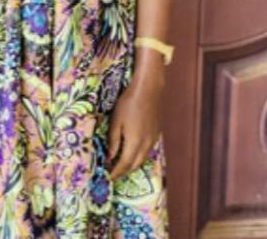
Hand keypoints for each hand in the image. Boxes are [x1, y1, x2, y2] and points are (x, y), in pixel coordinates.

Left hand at [106, 61, 165, 179]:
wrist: (149, 89)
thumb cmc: (129, 103)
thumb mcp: (116, 121)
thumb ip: (113, 141)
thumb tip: (110, 157)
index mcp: (135, 142)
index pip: (125, 164)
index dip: (116, 172)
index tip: (109, 177)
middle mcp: (146, 144)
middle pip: (135, 165)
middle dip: (124, 171)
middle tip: (114, 173)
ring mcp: (153, 139)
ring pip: (143, 159)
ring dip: (133, 164)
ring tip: (122, 164)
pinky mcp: (157, 133)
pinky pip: (148, 151)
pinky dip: (139, 156)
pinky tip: (133, 151)